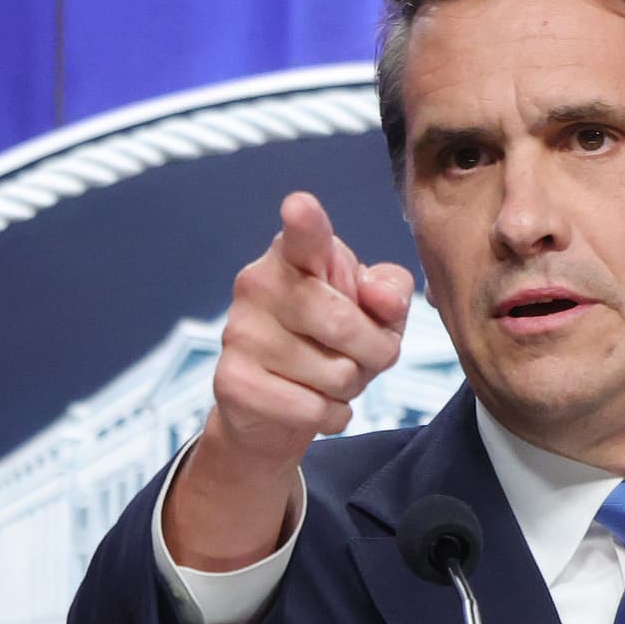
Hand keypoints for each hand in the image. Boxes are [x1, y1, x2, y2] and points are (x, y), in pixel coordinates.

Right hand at [165, 192, 414, 569]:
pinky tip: (315, 406)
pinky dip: (331, 416)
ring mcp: (240, 334)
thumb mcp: (373, 314)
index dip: (306, 222)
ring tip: (330, 380)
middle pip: (344, 322)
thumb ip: (389, 294)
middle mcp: (258, 284)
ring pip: (337, 372)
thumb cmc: (330, 346)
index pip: (303, 236)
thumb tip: (383, 299)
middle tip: (362, 357)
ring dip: (351, 388)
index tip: (301, 208)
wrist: (272, 411)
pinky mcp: (234, 383)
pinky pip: (314, 409)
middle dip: (375, 351)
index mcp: (293, 255)